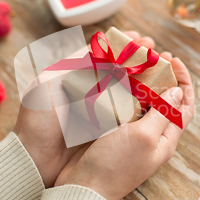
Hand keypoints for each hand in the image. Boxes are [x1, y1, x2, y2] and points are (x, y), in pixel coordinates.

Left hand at [14, 31, 156, 187]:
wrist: (34, 159)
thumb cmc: (38, 120)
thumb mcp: (47, 84)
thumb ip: (70, 64)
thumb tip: (97, 45)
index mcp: (74, 77)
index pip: (104, 54)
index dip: (124, 45)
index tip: (142, 40)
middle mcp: (89, 91)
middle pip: (120, 70)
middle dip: (141, 60)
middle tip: (160, 54)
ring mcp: (98, 111)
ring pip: (127, 90)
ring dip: (146, 79)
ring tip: (164, 70)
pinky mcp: (104, 130)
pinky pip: (126, 113)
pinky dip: (141, 104)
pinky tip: (156, 97)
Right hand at [55, 53, 193, 199]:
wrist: (84, 187)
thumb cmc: (116, 164)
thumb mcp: (144, 136)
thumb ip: (163, 113)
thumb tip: (178, 90)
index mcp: (165, 139)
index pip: (185, 106)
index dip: (184, 81)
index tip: (174, 60)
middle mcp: (151, 135)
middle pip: (165, 101)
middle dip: (163, 76)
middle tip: (154, 56)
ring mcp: (131, 134)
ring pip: (143, 102)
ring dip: (143, 81)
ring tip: (136, 61)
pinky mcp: (113, 132)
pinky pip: (124, 107)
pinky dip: (124, 90)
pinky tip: (116, 78)